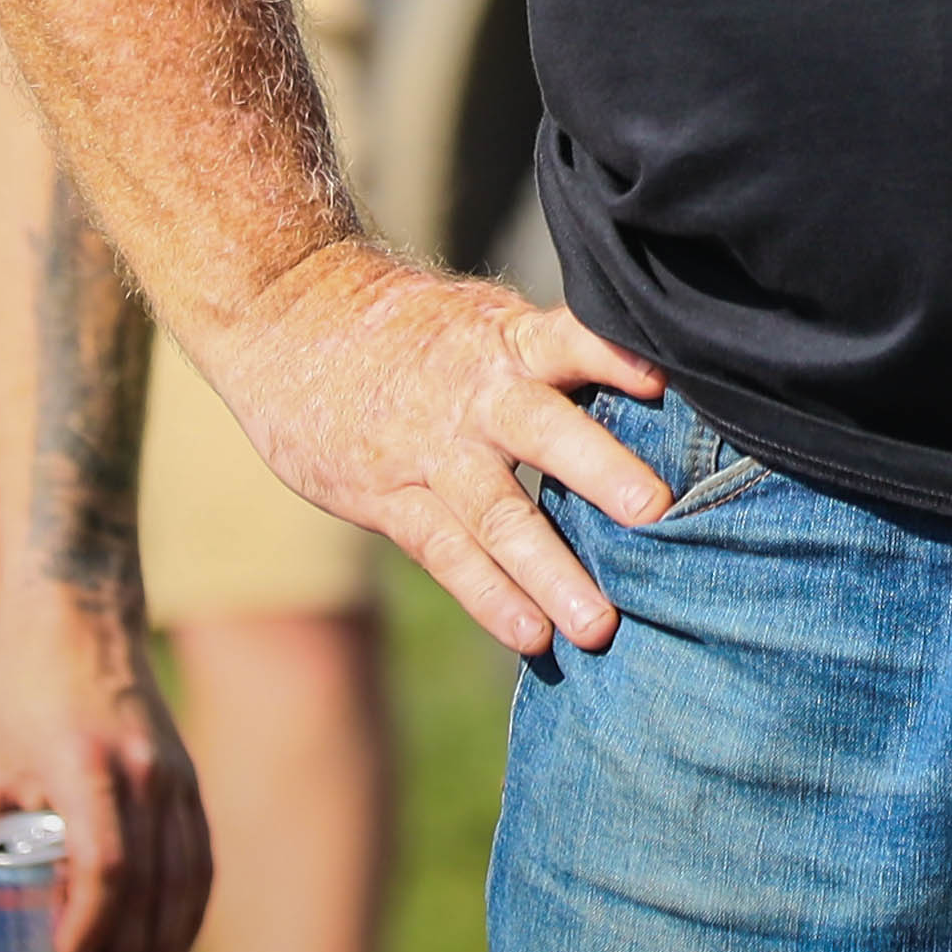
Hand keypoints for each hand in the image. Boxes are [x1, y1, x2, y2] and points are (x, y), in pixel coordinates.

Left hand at [0, 587, 209, 951]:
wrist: (81, 614)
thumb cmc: (22, 687)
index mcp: (88, 766)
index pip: (105, 864)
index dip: (90, 925)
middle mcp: (144, 773)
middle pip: (151, 886)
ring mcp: (175, 775)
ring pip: (185, 878)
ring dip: (164, 946)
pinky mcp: (189, 779)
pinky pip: (201, 858)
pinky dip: (189, 910)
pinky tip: (170, 949)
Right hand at [193, 235, 670, 660]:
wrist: (288, 317)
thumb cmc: (410, 324)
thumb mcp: (481, 317)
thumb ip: (552, 354)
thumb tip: (654, 383)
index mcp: (508, 341)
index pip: (570, 339)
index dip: (615, 356)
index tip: (662, 379)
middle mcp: (476, 394)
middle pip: (544, 430)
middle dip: (601, 471)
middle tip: (657, 512)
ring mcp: (431, 451)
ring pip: (497, 513)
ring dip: (551, 569)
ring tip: (600, 625)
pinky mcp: (389, 497)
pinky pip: (445, 552)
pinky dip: (490, 595)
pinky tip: (531, 634)